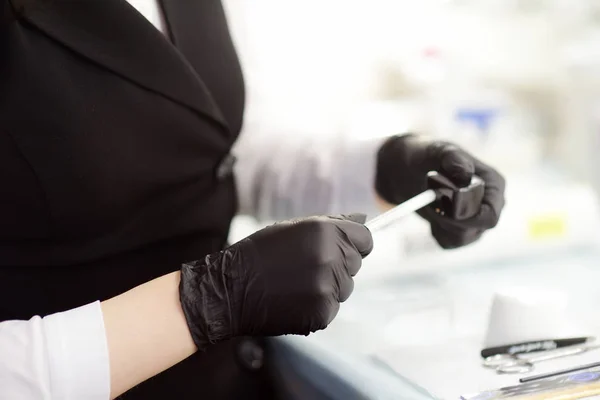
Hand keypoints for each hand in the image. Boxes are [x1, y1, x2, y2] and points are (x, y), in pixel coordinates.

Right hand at [179, 214, 372, 349]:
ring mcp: (327, 287)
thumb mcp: (294, 228)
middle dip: (337, 265)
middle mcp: (330, 257)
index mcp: (324, 232)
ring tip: (297, 284)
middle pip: (355, 264)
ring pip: (345, 288)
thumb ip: (332, 224)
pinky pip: (332, 308)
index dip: (354, 244)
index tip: (340, 250)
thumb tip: (364, 220)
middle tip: (305, 268)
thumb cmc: (259, 254)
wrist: (230, 289)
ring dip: (328, 287)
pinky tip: (295, 300)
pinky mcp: (322, 312)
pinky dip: (318, 306)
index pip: (365, 239)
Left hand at [375, 134, 504, 248]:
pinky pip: (450, 242)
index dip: (468, 218)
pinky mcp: (462, 230)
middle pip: (477, 230)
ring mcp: (477, 219)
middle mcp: (491, 204)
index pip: (490, 215)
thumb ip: (454, 160)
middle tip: (432, 206)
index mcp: (494, 184)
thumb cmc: (428, 156)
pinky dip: (437, 232)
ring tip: (431, 205)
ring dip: (442, 226)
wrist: (410, 169)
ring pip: (463, 239)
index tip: (444, 209)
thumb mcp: (438, 151)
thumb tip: (466, 176)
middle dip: (450, 221)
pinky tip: (432, 215)